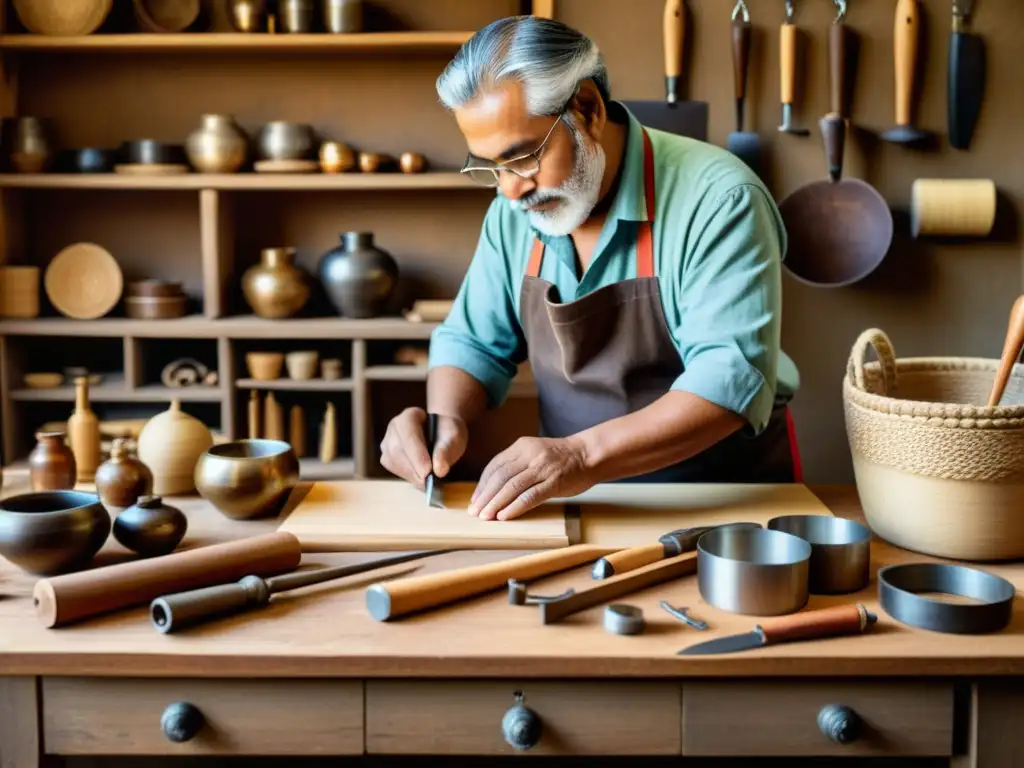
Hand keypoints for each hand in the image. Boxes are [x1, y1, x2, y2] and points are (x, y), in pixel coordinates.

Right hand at [379, 407, 467, 488]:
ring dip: (410, 475)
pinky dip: (408, 477)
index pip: (408, 435)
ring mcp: (388, 441)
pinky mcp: (387, 457)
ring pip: (392, 461)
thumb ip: (447, 450)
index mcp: (410, 416)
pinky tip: (421, 479)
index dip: (417, 455)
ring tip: (427, 482)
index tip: (428, 472)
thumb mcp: (454, 437)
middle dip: (413, 468)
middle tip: (429, 483)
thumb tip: (439, 470)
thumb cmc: (447, 434)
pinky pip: (393, 468)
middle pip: (397, 449)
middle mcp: (394, 427)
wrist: (441, 437)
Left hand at [468, 436, 594, 520]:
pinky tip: (505, 516)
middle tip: (474, 512)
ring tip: (486, 517)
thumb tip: (494, 488)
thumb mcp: (535, 453)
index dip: (482, 485)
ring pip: (512, 487)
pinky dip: (515, 507)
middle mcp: (530, 455)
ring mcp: (542, 468)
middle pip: (500, 477)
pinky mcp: (554, 481)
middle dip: (485, 496)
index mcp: (522, 446)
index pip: (495, 466)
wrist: (589, 454)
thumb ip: (517, 465)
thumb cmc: (561, 458)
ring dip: (496, 503)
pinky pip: (530, 496)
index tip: (475, 500)